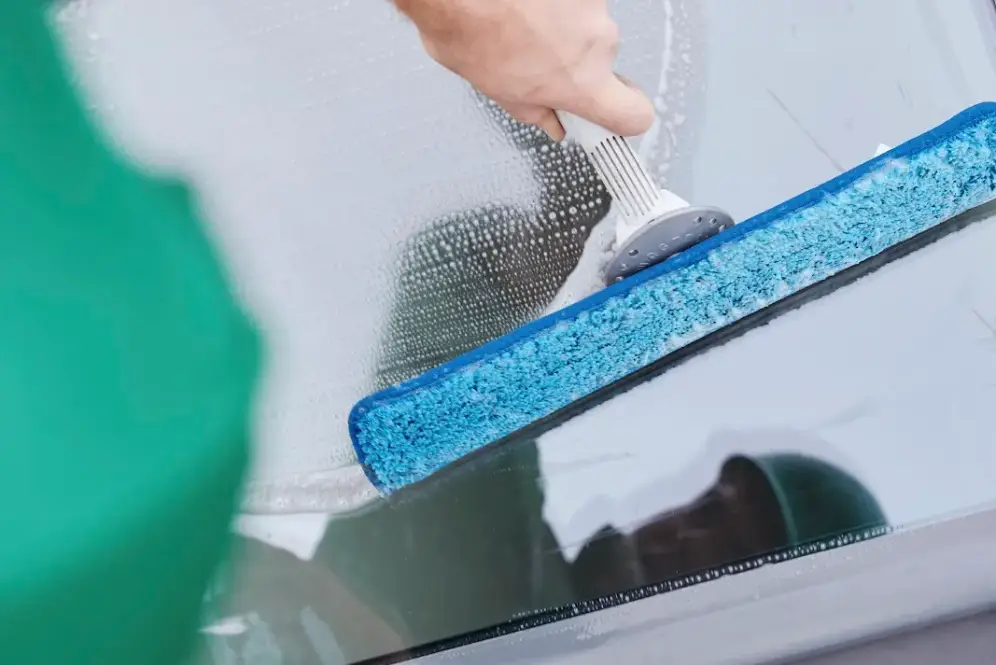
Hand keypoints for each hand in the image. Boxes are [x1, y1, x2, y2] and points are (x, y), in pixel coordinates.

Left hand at [394, 0, 654, 140]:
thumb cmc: (473, 33)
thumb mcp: (501, 93)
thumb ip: (536, 111)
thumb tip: (551, 122)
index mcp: (582, 83)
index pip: (634, 115)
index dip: (623, 118)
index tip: (608, 116)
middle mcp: (598, 43)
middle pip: (602, 62)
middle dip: (573, 62)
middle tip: (535, 56)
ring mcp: (595, 5)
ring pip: (587, 25)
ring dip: (562, 27)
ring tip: (522, 23)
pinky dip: (557, 3)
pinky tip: (527, 4)